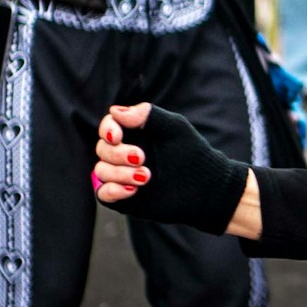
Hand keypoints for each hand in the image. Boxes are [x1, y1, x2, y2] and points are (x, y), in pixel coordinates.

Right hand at [94, 103, 250, 234]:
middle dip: (118, 154)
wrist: (205, 186)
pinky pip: (102, 193)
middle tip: (142, 158)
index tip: (117, 136)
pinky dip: (112, 190)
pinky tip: (132, 190)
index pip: (109, 126)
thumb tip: (114, 111)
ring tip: (146, 177)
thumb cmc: (192, 152)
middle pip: (103, 149)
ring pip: (101, 170)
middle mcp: (125, 153)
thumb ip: (147, 115)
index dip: (107, 129)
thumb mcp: (174, 128)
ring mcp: (122, 175)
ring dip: (120, 173)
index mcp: (135, 134)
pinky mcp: (123, 196)